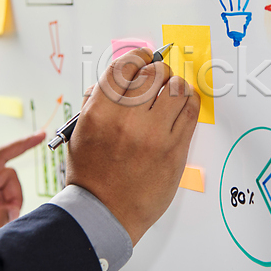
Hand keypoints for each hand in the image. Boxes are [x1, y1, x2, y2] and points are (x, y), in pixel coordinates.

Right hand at [67, 48, 200, 245]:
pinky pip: (191, 110)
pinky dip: (189, 101)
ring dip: (174, 85)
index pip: (125, 66)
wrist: (105, 213)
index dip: (138, 56)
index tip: (144, 58)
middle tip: (158, 79)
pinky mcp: (175, 149)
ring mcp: (153, 134)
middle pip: (154, 72)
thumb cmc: (91, 175)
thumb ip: (95, 102)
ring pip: (176, 87)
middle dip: (158, 71)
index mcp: (100, 112)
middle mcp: (127, 119)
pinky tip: (183, 104)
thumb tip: (118, 78)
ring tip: (170, 93)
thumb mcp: (79, 133)